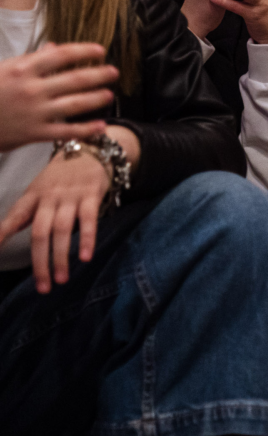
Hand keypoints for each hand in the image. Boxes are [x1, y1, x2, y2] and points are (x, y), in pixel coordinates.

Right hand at [0, 43, 116, 151]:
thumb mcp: (3, 69)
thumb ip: (31, 59)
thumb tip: (54, 48)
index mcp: (22, 68)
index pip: (61, 55)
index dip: (84, 51)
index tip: (100, 50)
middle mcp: (31, 88)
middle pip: (74, 79)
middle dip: (98, 74)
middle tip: (114, 72)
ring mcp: (35, 111)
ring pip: (75, 104)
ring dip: (96, 98)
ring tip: (109, 95)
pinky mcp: (35, 133)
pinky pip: (67, 131)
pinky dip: (87, 129)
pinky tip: (102, 125)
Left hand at [0, 149, 110, 292]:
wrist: (90, 149)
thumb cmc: (62, 175)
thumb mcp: (39, 189)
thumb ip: (28, 212)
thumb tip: (6, 234)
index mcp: (32, 195)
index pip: (14, 217)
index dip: (2, 233)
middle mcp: (49, 197)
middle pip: (40, 232)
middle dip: (40, 262)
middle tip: (43, 287)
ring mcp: (70, 196)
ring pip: (62, 230)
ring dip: (61, 257)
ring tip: (61, 279)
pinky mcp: (91, 196)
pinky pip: (89, 220)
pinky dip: (87, 239)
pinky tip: (86, 257)